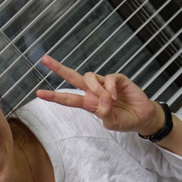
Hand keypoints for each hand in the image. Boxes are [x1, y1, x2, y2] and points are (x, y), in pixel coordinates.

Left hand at [36, 55, 162, 134]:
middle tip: (44, 59)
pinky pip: (109, 78)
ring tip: (108, 100)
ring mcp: (105, 84)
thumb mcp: (111, 122)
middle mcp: (94, 91)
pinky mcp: (118, 79)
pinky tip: (116, 96)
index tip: (38, 94)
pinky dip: (110, 88)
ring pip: (89, 77)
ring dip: (96, 89)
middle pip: (73, 77)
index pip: (68, 98)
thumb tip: (102, 99)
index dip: (54, 96)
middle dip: (59, 68)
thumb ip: (104, 113)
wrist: (142, 117)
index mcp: (89, 103)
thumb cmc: (124, 120)